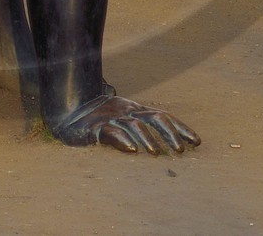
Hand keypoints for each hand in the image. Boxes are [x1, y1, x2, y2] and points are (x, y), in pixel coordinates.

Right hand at [50, 94, 199, 154]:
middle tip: (181, 151)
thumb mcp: (120, 122)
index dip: (181, 127)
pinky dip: (122, 139)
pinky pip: (111, 132)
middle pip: (154, 117)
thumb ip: (138, 130)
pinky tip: (132, 150)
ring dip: (147, 138)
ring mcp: (112, 117)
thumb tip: (158, 146)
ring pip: (134, 124)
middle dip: (170, 133)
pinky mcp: (95, 127)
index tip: (197, 142)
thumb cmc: (96, 119)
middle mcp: (127, 111)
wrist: (65, 111)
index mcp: (135, 109)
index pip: (163, 116)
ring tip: (155, 153)